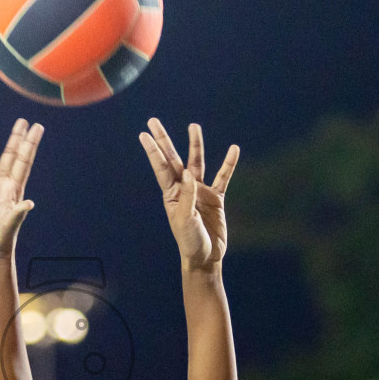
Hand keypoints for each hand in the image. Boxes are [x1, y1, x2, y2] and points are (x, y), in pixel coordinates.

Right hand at [0, 119, 43, 264]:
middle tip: (22, 120)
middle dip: (15, 138)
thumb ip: (17, 213)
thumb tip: (29, 204)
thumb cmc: (2, 241)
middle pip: (8, 156)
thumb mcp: (10, 225)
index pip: (22, 161)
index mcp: (12, 189)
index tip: (36, 126)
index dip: (29, 144)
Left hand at [139, 119, 237, 270]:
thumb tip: (188, 173)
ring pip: (198, 162)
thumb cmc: (191, 242)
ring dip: (195, 145)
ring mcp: (200, 192)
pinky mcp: (216, 198)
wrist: (206, 257)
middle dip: (164, 140)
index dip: (153, 150)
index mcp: (172, 195)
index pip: (162, 168)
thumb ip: (188, 197)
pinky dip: (229, 164)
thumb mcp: (186, 220)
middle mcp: (184, 189)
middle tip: (153, 121)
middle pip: (173, 159)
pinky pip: (223, 177)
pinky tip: (234, 149)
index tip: (145, 134)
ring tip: (193, 126)